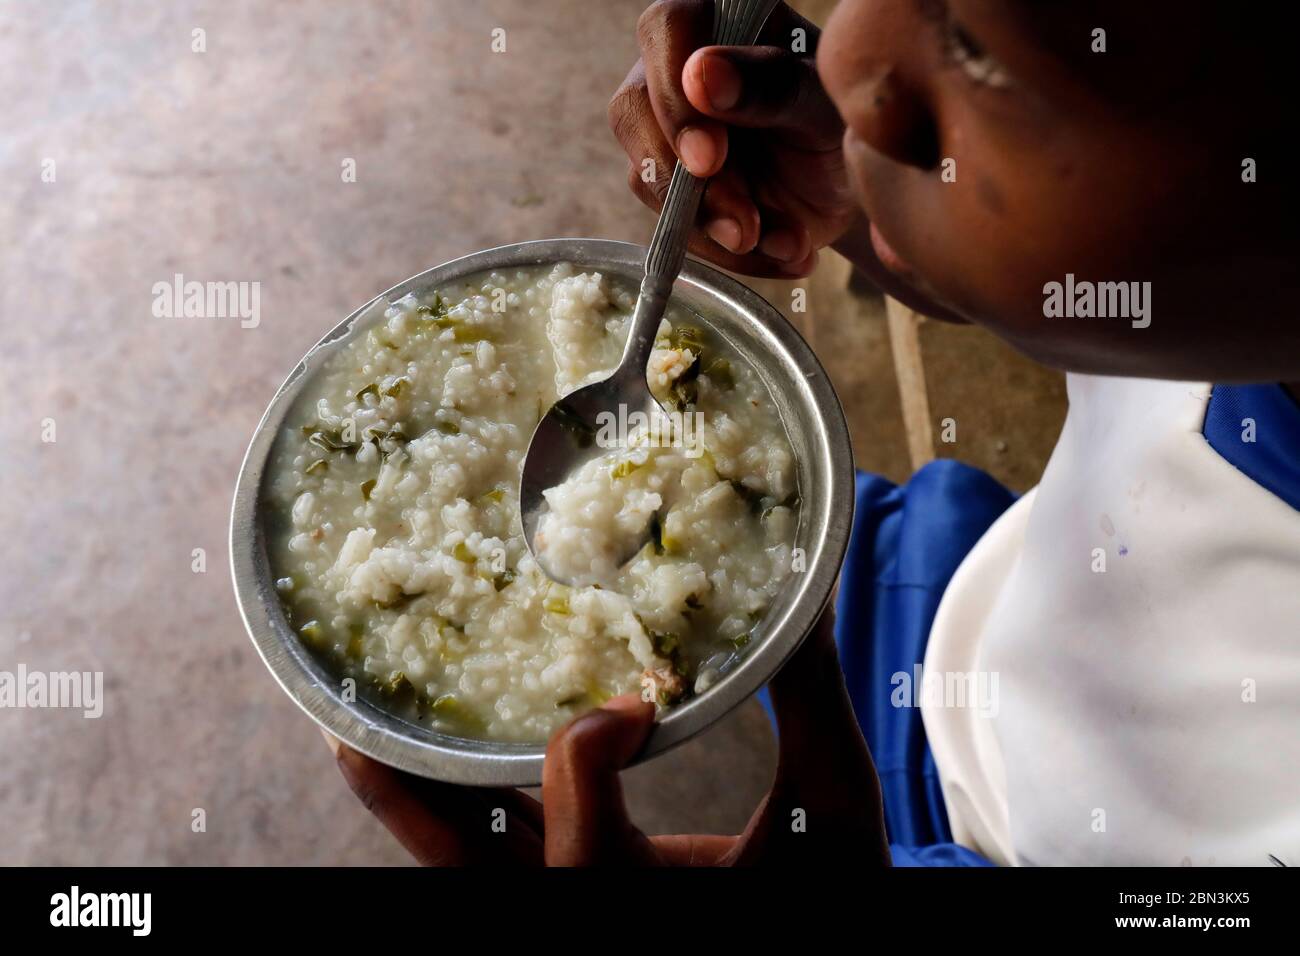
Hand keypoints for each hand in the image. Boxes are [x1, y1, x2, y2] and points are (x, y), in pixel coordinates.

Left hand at [326, 609, 890, 865]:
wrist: (831, 928)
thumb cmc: (837, 886)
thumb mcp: (836, 804)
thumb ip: (809, 702)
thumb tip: (806, 593)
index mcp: (643, 899)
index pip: (576, 835)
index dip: (586, 751)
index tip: (637, 704)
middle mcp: (588, 912)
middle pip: (465, 862)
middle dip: (405, 791)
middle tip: (351, 721)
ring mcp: (572, 907)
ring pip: (463, 860)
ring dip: (416, 794)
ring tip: (365, 726)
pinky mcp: (574, 890)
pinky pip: (494, 849)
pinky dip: (462, 799)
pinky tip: (447, 744)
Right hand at [609, 0, 855, 278]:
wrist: (851, 191)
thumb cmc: (841, 124)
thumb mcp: (822, 103)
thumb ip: (770, 86)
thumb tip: (700, 76)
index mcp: (718, 22)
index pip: (666, 31)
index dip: (674, 98)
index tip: (708, 158)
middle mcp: (676, 69)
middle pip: (634, 111)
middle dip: (687, 180)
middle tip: (743, 224)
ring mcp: (666, 131)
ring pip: (646, 177)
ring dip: (711, 225)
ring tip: (779, 240)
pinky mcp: (669, 186)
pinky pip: (672, 226)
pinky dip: (726, 251)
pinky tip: (781, 251)